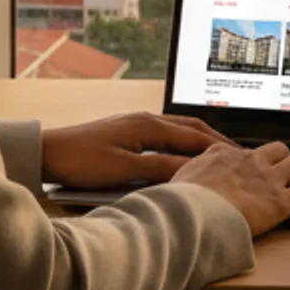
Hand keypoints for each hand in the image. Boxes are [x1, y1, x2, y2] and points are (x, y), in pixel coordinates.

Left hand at [40, 112, 233, 187]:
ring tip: (218, 153)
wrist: (49, 153)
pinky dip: (183, 142)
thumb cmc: (82, 160)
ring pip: (179, 129)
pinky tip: (186, 153)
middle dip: (215, 139)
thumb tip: (193, 170)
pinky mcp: (128, 132)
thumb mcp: (124, 170)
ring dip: (200, 140)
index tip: (241, 158)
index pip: (194, 136)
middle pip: (191, 126)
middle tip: (238, 153)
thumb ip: (159, 169)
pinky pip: (166, 134)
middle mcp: (146, 119)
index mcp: (148, 125)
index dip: (218, 147)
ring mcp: (137, 124)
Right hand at [170, 141, 289, 235]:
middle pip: (275, 150)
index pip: (242, 151)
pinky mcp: (280, 201)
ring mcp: (266, 179)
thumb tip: (175, 190)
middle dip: (284, 157)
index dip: (252, 159)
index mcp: (221, 155)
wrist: (190, 214)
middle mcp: (247, 161)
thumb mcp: (175, 183)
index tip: (253, 165)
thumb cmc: (178, 204)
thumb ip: (183, 181)